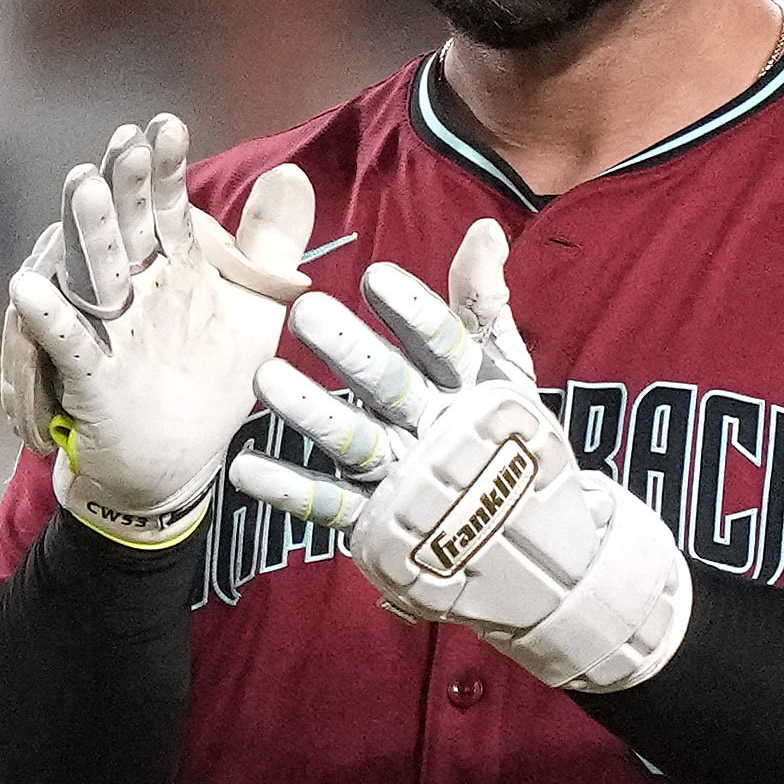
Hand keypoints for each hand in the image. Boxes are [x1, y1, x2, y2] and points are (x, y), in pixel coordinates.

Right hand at [2, 119, 316, 551]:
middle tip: (125, 144)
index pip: (164, 204)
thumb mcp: (252, 311)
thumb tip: (291, 171)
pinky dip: (46, 316)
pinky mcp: (85, 375)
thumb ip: (270, 244)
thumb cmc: (204, 380)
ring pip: (86, 271)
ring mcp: (102, 327)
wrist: (171, 466)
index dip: (164, 166)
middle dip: (122, 183)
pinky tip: (29, 289)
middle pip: (121, 225)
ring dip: (83, 230)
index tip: (168, 126)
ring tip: (82, 185)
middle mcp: (128, 286)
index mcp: (167, 263)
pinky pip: (63, 342)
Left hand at [227, 224, 690, 693]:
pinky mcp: (380, 527)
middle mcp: (440, 431)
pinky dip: (289, 490)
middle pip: (392, 387)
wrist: (539, 552)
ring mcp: (409, 481)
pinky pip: (329, 505)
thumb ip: (483, 304)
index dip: (415, 312)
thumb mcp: (505, 372)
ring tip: (265, 378)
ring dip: (310, 412)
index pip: (444, 344)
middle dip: (352, 352)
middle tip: (306, 311)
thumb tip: (484, 231)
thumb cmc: (511, 439)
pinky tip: (244, 468)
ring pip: (354, 441)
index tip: (378, 275)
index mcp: (474, 389)